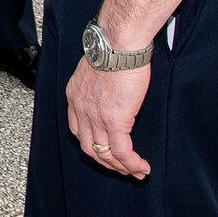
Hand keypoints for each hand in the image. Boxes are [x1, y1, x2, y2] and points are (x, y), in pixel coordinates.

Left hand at [66, 58, 150, 178]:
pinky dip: (132, 164)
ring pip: (105, 154)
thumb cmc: (113, 48)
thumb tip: (111, 89)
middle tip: (122, 168)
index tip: (105, 151)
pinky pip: (121, 152)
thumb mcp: (97, 67)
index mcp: (75, 96)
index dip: (92, 144)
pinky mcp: (114, 121)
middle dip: (106, 162)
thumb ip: (99, 83)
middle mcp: (81, 109)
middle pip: (89, 147)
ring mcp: (95, 117)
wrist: (118, 44)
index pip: (78, 130)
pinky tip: (142, 167)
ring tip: (136, 172)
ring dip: (121, 167)